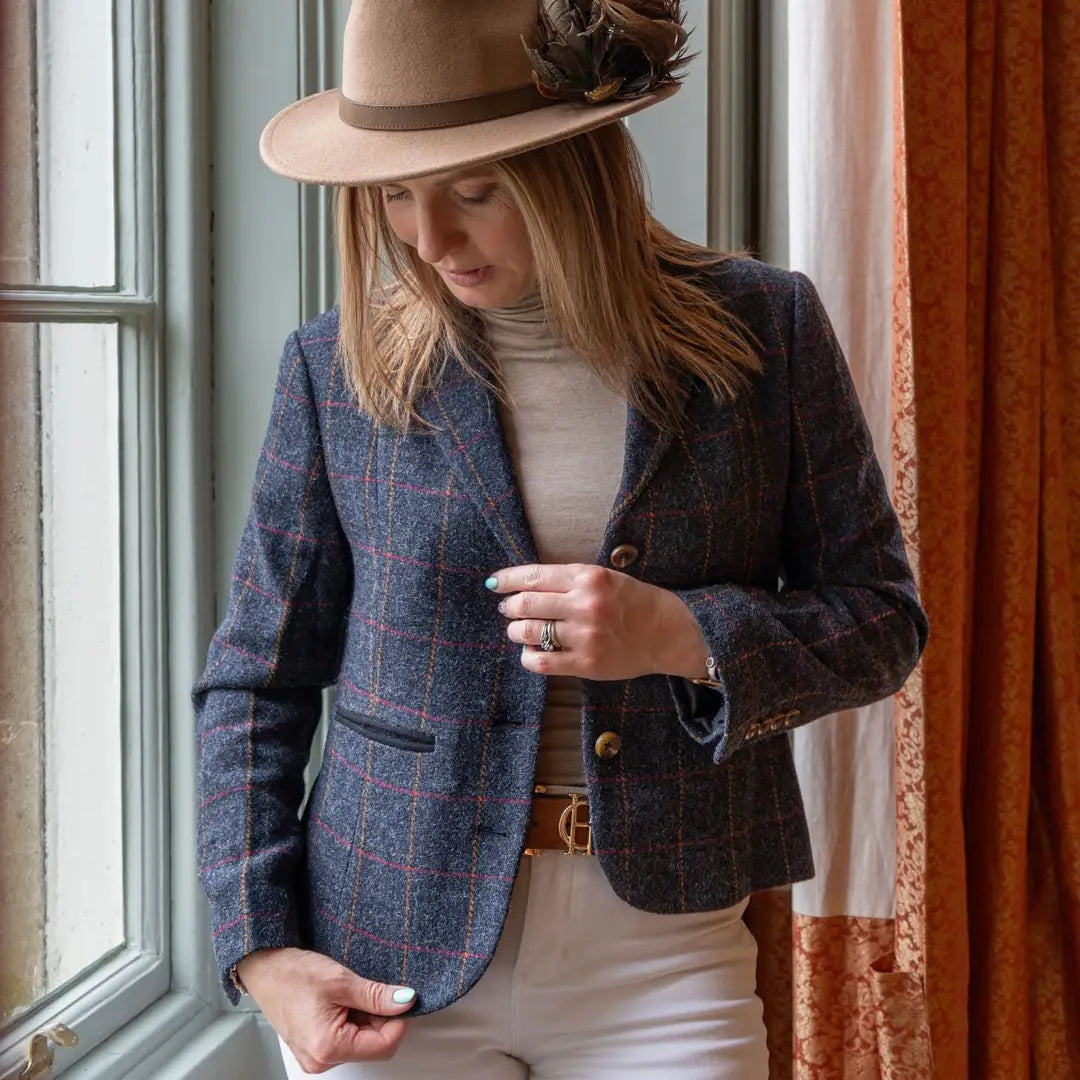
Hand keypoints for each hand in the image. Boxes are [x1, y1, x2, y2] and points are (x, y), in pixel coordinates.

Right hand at [236, 947, 415, 1072]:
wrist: (264, 969)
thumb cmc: (293, 974)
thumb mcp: (341, 980)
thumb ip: (377, 995)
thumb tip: (406, 1001)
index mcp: (329, 1047)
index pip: (384, 1046)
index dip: (397, 1020)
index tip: (398, 997)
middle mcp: (321, 1061)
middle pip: (373, 1046)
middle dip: (379, 1019)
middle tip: (367, 991)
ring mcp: (315, 1058)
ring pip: (360, 1043)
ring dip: (365, 1019)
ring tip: (348, 995)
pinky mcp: (313, 1049)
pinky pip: (345, 1041)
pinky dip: (351, 1021)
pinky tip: (341, 1002)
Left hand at [487, 563, 709, 680]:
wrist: (667, 631)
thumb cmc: (631, 601)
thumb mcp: (602, 577)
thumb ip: (566, 580)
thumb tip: (521, 585)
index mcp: (588, 578)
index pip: (533, 576)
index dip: (507, 579)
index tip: (494, 583)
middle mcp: (585, 605)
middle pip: (525, 604)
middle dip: (509, 607)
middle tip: (507, 609)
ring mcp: (585, 636)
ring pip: (527, 633)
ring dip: (515, 631)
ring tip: (519, 631)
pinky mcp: (586, 663)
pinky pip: (541, 661)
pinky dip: (528, 656)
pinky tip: (532, 652)